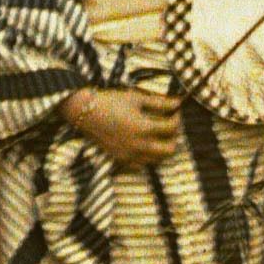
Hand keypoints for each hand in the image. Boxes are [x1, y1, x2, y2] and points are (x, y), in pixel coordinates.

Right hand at [60, 86, 182, 166]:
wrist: (85, 112)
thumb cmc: (111, 101)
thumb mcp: (136, 98)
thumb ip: (160, 102)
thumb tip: (179, 102)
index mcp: (144, 128)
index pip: (171, 128)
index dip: (177, 118)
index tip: (175, 111)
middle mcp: (139, 146)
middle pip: (169, 150)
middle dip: (174, 137)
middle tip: (170, 125)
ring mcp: (129, 155)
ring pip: (157, 160)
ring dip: (163, 148)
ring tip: (158, 134)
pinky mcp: (121, 159)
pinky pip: (142, 165)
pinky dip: (148, 157)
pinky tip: (145, 145)